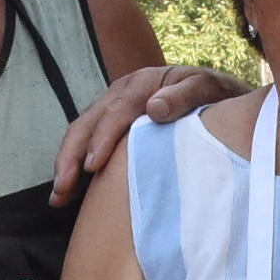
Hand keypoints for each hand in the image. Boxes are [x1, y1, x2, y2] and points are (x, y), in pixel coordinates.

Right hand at [51, 66, 248, 204]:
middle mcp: (122, 92)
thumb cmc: (217, 96)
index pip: (115, 111)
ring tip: (58, 197)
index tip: (92, 166)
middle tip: (62, 189)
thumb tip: (154, 109)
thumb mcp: (208, 89)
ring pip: (81, 133)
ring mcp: (115, 108)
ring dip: (66, 164)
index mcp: (143, 83)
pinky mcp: (115, 126)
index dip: (101, 138)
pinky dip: (76, 165)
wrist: (221, 95)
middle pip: (87, 123)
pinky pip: (89, 143)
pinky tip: (70, 191)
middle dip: (70, 156)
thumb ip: (185, 96)